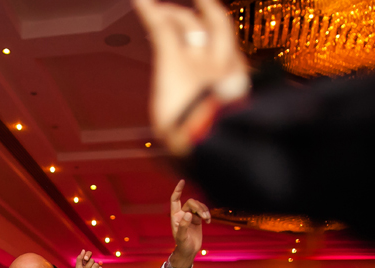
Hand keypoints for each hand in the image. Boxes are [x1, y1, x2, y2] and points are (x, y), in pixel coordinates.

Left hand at [134, 0, 248, 152]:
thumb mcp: (217, 133)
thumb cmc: (214, 146)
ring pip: (190, 23)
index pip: (225, 51)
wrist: (214, 143)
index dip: (212, 42)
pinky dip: (148, 9)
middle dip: (200, 14)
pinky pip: (160, 27)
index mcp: (235, 84)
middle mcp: (221, 64)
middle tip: (185, 9)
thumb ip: (211, 123)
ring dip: (176, 11)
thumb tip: (198, 137)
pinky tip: (139, 0)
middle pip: (213, 27)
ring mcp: (198, 59)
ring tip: (161, 5)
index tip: (202, 41)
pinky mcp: (173, 60)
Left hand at [169, 180, 209, 267]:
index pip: (175, 199)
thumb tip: (188, 214)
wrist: (189, 251)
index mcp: (175, 216)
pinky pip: (203, 211)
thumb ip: (183, 225)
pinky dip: (207, 214)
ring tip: (207, 219)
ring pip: (198, 206)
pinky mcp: (197, 220)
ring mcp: (190, 216)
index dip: (178, 190)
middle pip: (191, 202)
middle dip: (198, 207)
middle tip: (204, 216)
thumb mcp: (181, 237)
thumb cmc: (182, 245)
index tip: (182, 181)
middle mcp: (182, 214)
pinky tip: (208, 221)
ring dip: (204, 210)